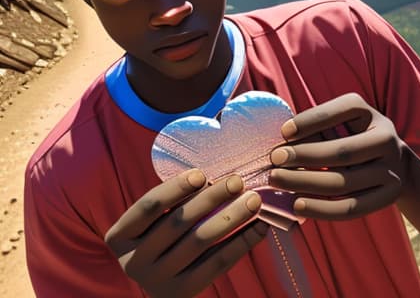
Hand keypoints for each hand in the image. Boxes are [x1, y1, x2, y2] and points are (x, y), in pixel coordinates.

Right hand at [105, 170, 267, 297]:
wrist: (158, 281)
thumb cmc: (158, 235)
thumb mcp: (152, 221)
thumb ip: (171, 201)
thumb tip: (213, 172)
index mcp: (121, 236)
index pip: (148, 207)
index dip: (174, 188)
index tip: (201, 174)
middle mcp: (134, 261)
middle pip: (178, 222)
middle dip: (211, 198)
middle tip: (237, 181)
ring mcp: (158, 281)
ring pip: (200, 241)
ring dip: (231, 217)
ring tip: (253, 200)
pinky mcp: (183, 293)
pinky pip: (217, 264)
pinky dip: (241, 243)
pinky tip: (259, 227)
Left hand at [269, 93, 409, 219]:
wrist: (391, 161)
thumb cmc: (349, 135)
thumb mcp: (338, 122)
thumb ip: (315, 126)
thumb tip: (283, 141)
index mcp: (368, 113)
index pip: (341, 111)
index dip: (311, 120)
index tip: (284, 131)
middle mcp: (386, 139)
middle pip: (342, 152)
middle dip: (305, 155)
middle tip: (275, 159)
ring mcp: (391, 170)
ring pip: (344, 182)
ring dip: (306, 182)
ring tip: (278, 180)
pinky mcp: (389, 196)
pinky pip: (352, 208)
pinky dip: (322, 209)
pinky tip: (297, 204)